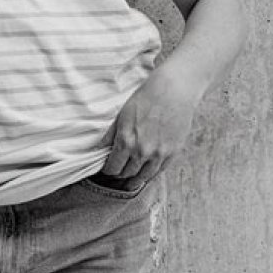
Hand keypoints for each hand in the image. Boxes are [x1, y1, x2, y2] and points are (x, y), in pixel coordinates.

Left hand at [103, 66, 202, 188]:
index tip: (107, 169)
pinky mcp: (172, 153)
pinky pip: (159, 171)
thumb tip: (99, 149)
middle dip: (120, 174)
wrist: (172, 91)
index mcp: (126, 141)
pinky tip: (145, 173)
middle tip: (117, 173)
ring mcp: (159, 154)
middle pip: (127, 174)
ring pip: (143, 177)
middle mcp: (142, 152)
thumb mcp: (122, 114)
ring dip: (135, 180)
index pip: (113, 168)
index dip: (108, 170)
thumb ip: (110, 135)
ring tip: (130, 180)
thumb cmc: (146, 99)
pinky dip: (150, 174)